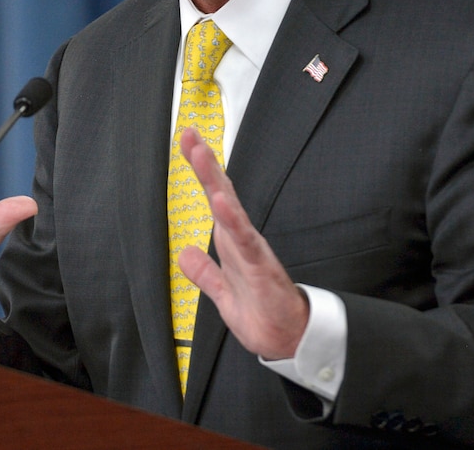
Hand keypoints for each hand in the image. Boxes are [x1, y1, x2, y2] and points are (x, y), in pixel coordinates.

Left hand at [176, 127, 308, 360]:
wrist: (287, 341)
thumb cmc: (260, 313)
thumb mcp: (221, 292)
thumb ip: (204, 272)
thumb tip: (186, 253)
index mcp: (231, 242)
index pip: (213, 198)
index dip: (200, 171)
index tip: (188, 141)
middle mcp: (241, 239)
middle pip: (221, 193)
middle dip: (205, 163)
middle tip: (190, 134)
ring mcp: (251, 250)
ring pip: (230, 209)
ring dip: (215, 181)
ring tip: (200, 155)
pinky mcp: (260, 268)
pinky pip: (245, 240)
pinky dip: (233, 220)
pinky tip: (221, 202)